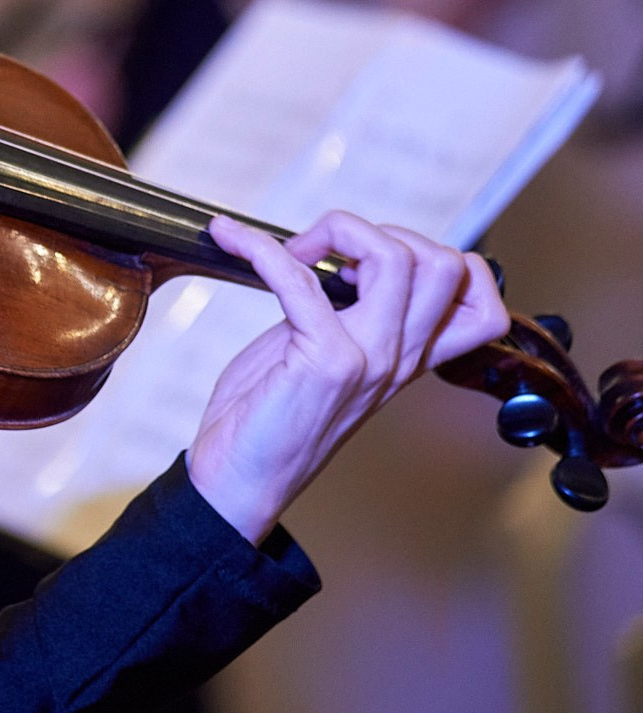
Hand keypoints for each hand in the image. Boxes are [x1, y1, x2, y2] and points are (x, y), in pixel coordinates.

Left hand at [188, 212, 508, 543]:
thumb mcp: (326, 358)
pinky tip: (232, 240)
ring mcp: (368, 359)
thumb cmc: (270, 417)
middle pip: (448, 264)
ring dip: (336, 231)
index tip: (365, 262)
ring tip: (290, 250)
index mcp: (407, 356)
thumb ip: (346, 315)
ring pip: (396, 259)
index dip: (436, 255)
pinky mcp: (325, 362)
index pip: (479, 296)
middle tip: (322, 253)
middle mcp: (399, 358)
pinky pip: (300, 279)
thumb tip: (337, 261)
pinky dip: (259, 248)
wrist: (238, 482)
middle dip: (384, 232)